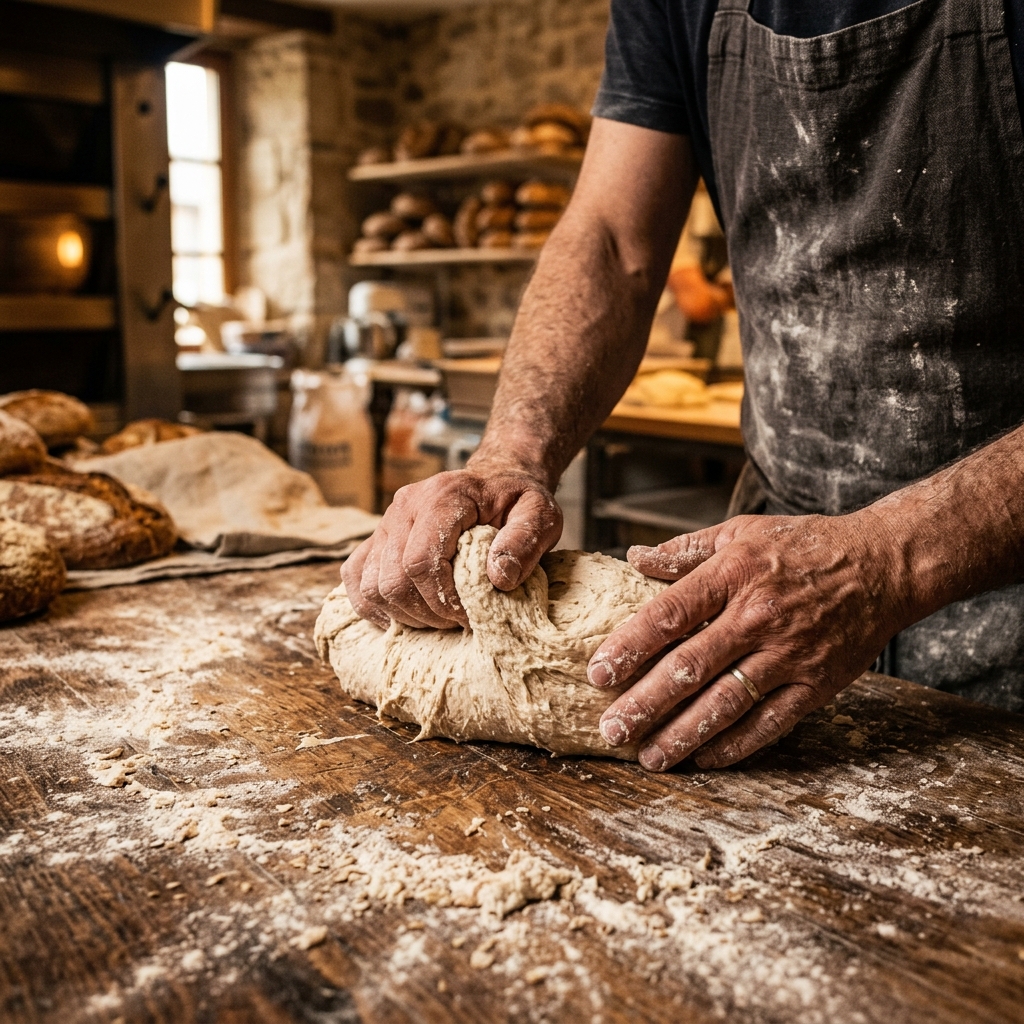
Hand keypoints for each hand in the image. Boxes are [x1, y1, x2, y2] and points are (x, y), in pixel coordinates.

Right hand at [342, 465, 561, 629]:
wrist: (496, 479)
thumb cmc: (518, 500)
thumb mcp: (540, 514)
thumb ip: (524, 541)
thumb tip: (498, 578)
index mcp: (442, 497)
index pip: (422, 562)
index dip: (444, 600)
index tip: (472, 614)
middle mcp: (405, 507)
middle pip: (394, 581)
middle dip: (428, 614)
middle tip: (460, 619)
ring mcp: (385, 523)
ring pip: (371, 587)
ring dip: (405, 614)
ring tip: (440, 616)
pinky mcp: (376, 539)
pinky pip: (355, 579)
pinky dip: (375, 606)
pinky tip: (407, 613)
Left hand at [587, 510, 912, 769]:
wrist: (884, 566)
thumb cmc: (804, 546)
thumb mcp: (741, 531)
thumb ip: (685, 550)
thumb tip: (634, 558)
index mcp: (733, 575)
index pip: (669, 615)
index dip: (629, 646)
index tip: (597, 673)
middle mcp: (757, 617)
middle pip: (690, 668)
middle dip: (645, 704)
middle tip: (610, 730)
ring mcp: (788, 656)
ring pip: (725, 704)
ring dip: (682, 735)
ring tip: (648, 757)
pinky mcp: (815, 685)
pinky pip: (769, 724)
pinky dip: (735, 746)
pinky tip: (703, 759)